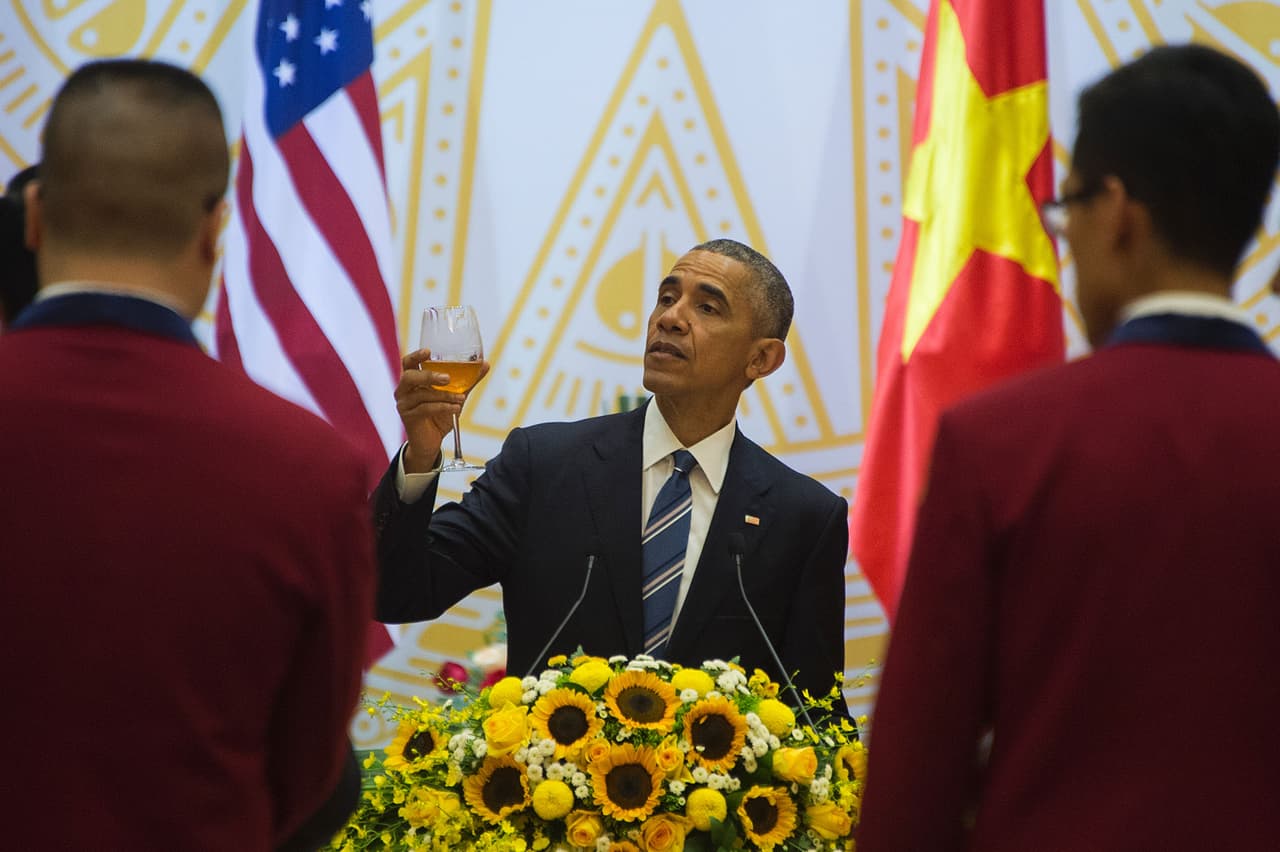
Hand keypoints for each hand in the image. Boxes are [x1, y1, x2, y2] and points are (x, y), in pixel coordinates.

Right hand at [394, 348, 490, 472]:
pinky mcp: (408, 417)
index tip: (428, 351)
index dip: (416, 355)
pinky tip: (455, 409)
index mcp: (412, 380)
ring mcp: (404, 404)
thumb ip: (467, 380)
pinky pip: (425, 409)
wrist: (431, 441)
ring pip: (421, 394)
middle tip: (447, 378)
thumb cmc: (439, 414)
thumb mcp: (455, 395)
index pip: (408, 362)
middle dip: (429, 376)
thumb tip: (484, 364)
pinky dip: (443, 407)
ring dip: (444, 395)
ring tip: (460, 398)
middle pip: (410, 376)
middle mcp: (404, 390)